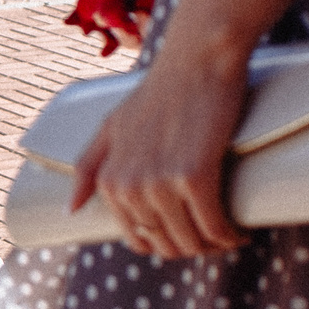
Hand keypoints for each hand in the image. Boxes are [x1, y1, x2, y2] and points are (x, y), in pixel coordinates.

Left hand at [70, 50, 248, 258]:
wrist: (195, 61)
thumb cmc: (157, 92)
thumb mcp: (111, 127)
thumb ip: (88, 167)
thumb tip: (70, 209)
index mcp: (110, 180)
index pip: (136, 238)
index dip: (164, 245)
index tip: (186, 234)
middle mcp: (130, 186)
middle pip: (165, 244)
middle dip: (191, 247)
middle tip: (213, 235)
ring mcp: (161, 183)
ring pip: (190, 241)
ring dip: (213, 246)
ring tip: (228, 235)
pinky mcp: (195, 176)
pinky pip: (214, 226)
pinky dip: (228, 236)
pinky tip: (238, 233)